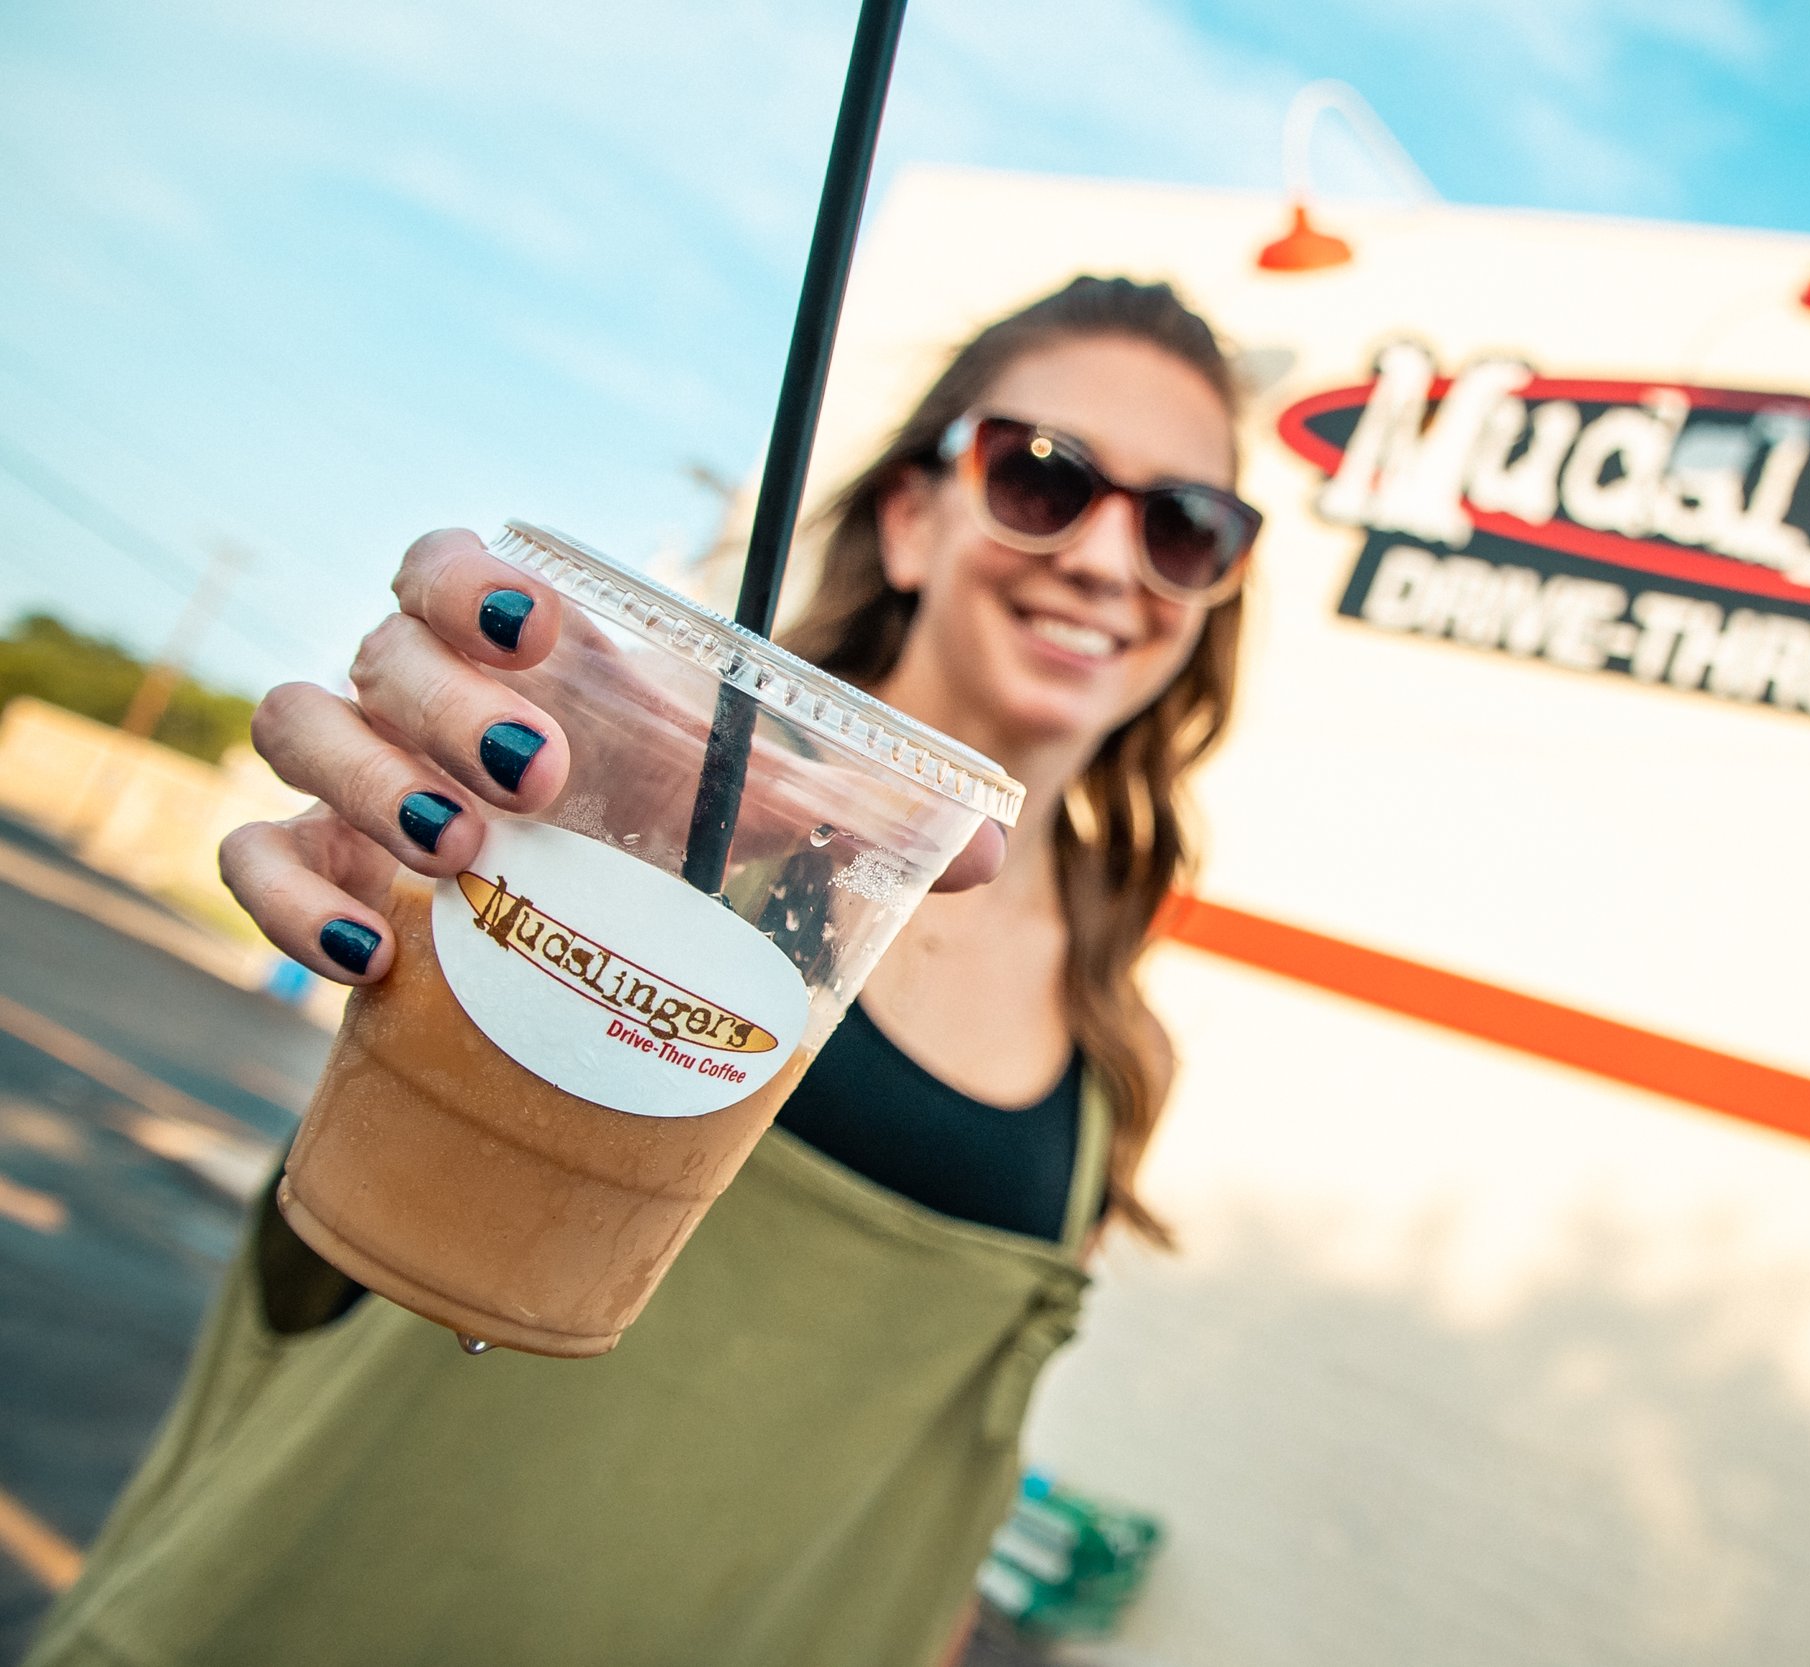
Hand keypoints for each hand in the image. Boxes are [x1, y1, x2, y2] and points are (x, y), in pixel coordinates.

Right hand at [219, 529, 1004, 983]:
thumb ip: (861, 817)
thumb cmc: (657, 834)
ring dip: (368, 782)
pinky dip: (285, 902)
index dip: (473, 580)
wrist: (568, 935)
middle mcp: (417, 697)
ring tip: (462, 853)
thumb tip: (993, 842)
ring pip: (294, 725)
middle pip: (379, 648)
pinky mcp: (310, 876)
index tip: (543, 628)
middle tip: (541, 779)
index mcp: (517, 653)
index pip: (448, 565)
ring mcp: (350, 784)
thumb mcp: (749, 812)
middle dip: (448, 703)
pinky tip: (367, 955)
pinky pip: (246, 859)